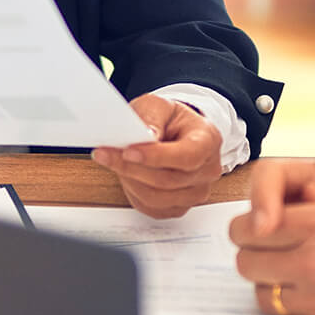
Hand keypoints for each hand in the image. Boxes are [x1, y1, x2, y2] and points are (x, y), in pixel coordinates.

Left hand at [91, 93, 222, 218]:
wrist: (176, 133)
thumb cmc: (170, 120)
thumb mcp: (159, 105)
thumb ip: (152, 117)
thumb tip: (147, 135)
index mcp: (208, 141)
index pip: (187, 156)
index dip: (156, 157)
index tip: (128, 151)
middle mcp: (207, 170)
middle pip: (168, 180)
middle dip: (131, 167)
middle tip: (106, 154)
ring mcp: (196, 192)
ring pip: (157, 198)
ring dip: (130, 180)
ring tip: (115, 162)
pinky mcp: (179, 207)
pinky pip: (152, 208)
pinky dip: (133, 192)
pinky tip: (127, 175)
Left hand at [230, 142, 314, 314]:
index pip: (249, 226)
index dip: (252, 222)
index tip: (265, 222)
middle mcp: (312, 264)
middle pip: (245, 261)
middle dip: (256, 250)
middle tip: (276, 245)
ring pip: (262, 294)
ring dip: (271, 281)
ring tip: (295, 271)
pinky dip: (294, 307)